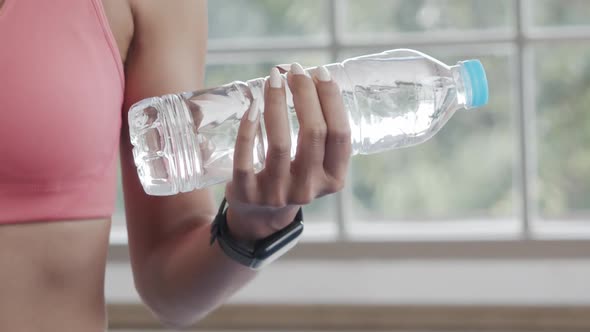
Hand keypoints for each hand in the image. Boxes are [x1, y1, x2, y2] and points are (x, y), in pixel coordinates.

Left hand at [224, 63, 350, 241]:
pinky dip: (248, 128)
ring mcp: (277, 193)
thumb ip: (321, 133)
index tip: (321, 71)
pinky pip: (246, 157)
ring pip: (280, 143)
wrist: (259, 217)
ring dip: (277, 103)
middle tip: (295, 69)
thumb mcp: (317, 165)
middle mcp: (308, 189)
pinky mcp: (248, 193)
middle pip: (313, 133)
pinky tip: (253, 105)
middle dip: (305, 94)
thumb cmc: (293, 177)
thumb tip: (311, 77)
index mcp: (333, 180)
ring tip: (273, 78)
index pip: (340, 134)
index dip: (332, 99)